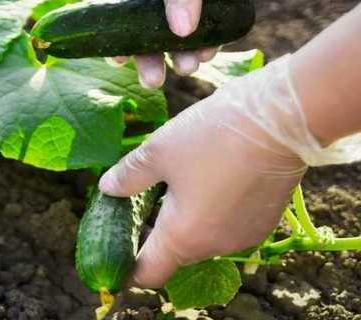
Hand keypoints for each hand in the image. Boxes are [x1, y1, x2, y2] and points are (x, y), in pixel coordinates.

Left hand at [99, 55, 310, 286]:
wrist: (281, 119)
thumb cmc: (213, 136)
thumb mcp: (159, 151)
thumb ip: (129, 176)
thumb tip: (108, 189)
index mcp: (183, 236)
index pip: (149, 272)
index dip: (130, 267)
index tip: (120, 249)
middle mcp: (215, 246)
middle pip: (175, 253)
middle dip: (158, 231)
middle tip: (148, 196)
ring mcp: (243, 236)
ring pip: (203, 238)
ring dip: (188, 219)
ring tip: (182, 180)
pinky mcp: (264, 221)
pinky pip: (227, 226)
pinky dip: (214, 212)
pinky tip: (212, 178)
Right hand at [102, 0, 316, 87]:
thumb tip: (177, 32)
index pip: (119, 4)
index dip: (114, 33)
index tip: (118, 59)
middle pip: (145, 31)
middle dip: (148, 57)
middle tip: (153, 80)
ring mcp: (193, 1)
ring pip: (177, 40)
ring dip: (179, 58)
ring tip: (188, 68)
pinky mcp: (220, 10)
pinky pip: (207, 38)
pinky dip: (205, 50)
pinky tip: (207, 54)